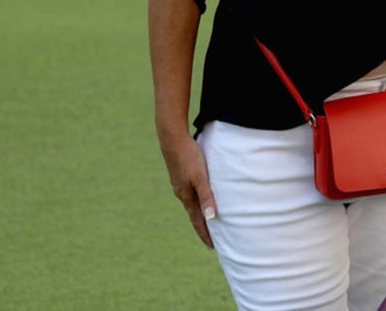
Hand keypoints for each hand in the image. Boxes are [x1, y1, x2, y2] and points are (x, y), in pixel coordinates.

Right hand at [158, 130, 216, 248]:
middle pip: (194, 214)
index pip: (198, 220)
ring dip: (200, 213)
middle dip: (203, 227)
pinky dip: (197, 201)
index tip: (212, 247)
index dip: (205, 234)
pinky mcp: (180, 176)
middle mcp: (182, 193)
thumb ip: (206, 196)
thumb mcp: (201, 177)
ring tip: (208, 221)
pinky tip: (200, 198)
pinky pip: (190, 194)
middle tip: (212, 239)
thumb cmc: (189, 157)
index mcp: (187, 197)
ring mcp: (180, 185)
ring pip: (192, 204)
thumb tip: (210, 218)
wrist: (172, 139)